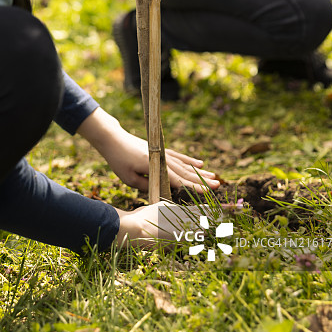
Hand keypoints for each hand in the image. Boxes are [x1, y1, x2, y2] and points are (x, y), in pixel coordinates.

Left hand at [77, 108, 219, 193]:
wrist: (113, 139)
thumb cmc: (119, 161)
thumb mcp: (129, 179)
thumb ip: (146, 185)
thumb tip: (162, 193)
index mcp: (154, 166)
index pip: (177, 179)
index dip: (193, 186)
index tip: (207, 192)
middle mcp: (162, 158)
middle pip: (185, 171)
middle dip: (202, 180)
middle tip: (218, 185)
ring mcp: (163, 153)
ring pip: (185, 164)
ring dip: (200, 171)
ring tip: (214, 176)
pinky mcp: (161, 150)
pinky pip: (179, 156)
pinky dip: (190, 160)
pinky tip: (200, 163)